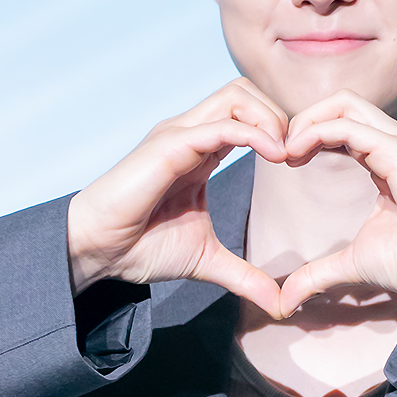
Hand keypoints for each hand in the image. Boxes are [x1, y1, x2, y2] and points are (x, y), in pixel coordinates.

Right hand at [67, 78, 286, 316]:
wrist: (97, 252)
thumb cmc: (141, 248)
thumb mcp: (208, 261)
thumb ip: (246, 276)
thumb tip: (280, 305)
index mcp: (201, 150)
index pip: (249, 112)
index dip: (280, 129)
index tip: (299, 163)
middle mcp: (191, 133)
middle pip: (246, 91)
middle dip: (279, 114)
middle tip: (295, 155)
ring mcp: (179, 134)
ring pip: (236, 95)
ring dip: (270, 118)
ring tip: (285, 155)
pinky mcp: (170, 145)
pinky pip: (221, 125)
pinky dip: (254, 133)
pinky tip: (274, 156)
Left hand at [279, 91, 396, 316]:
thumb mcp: (355, 263)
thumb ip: (319, 273)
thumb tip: (286, 300)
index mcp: (392, 159)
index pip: (346, 124)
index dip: (311, 134)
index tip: (287, 161)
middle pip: (343, 102)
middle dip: (304, 118)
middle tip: (280, 151)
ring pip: (344, 104)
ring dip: (306, 122)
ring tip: (285, 151)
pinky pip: (346, 128)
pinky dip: (315, 134)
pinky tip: (295, 155)